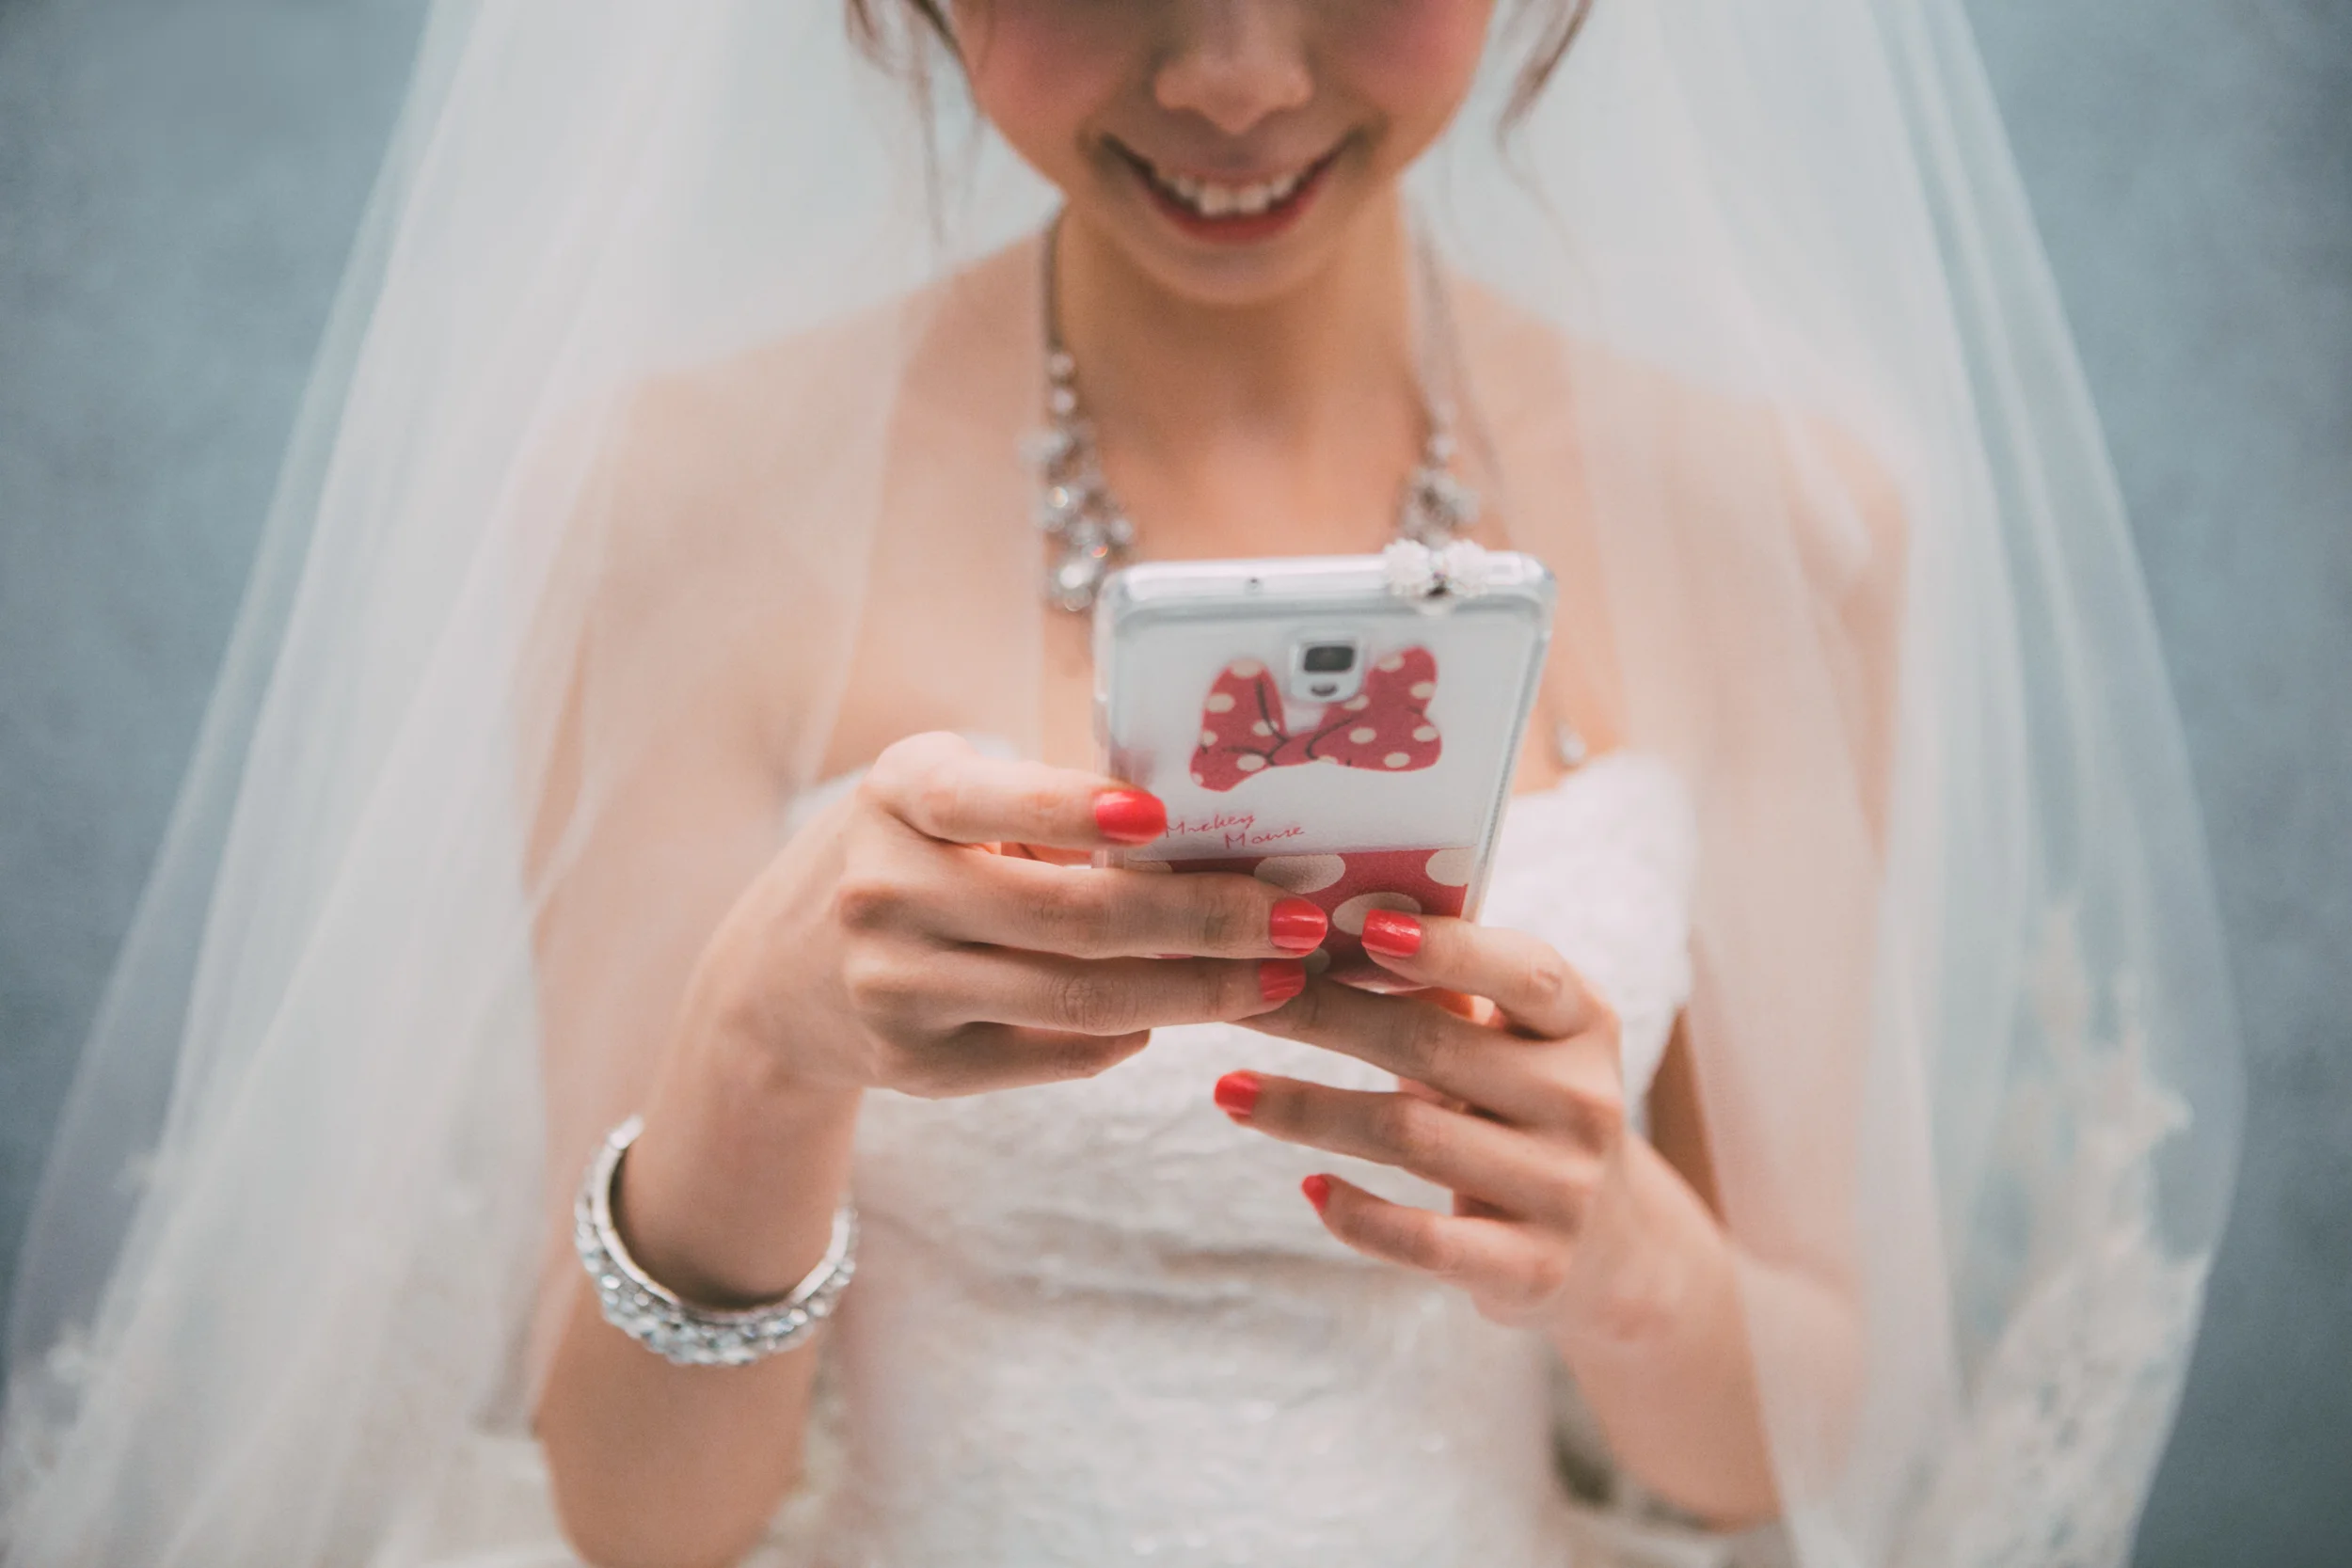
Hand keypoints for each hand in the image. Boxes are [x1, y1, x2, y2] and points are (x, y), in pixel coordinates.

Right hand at [690, 731, 1326, 1100]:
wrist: (777, 981)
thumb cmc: (905, 856)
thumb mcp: (939, 801)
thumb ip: (1040, 806)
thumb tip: (1210, 830)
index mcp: (897, 796)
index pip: (988, 802)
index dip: (1075, 810)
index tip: (1163, 816)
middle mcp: (884, 891)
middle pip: (1069, 918)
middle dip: (1202, 920)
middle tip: (1296, 917)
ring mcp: (896, 989)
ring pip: (1077, 999)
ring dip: (1197, 991)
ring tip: (1277, 976)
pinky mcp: (919, 1066)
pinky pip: (1056, 1052)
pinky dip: (1132, 1034)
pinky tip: (1182, 1012)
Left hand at [1222, 909, 1629, 1335]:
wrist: (1605, 1243)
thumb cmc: (1520, 1105)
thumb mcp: (1511, 1041)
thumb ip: (1449, 988)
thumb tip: (1321, 925)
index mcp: (1583, 1023)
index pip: (1523, 973)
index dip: (1447, 948)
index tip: (1364, 926)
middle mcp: (1584, 1101)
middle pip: (1432, 1046)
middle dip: (1322, 1017)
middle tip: (1240, 998)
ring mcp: (1564, 1188)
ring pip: (1409, 1135)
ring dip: (1305, 1110)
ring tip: (1230, 1092)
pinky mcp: (1531, 1266)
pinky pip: (1424, 1239)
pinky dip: (1358, 1213)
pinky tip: (1308, 1187)